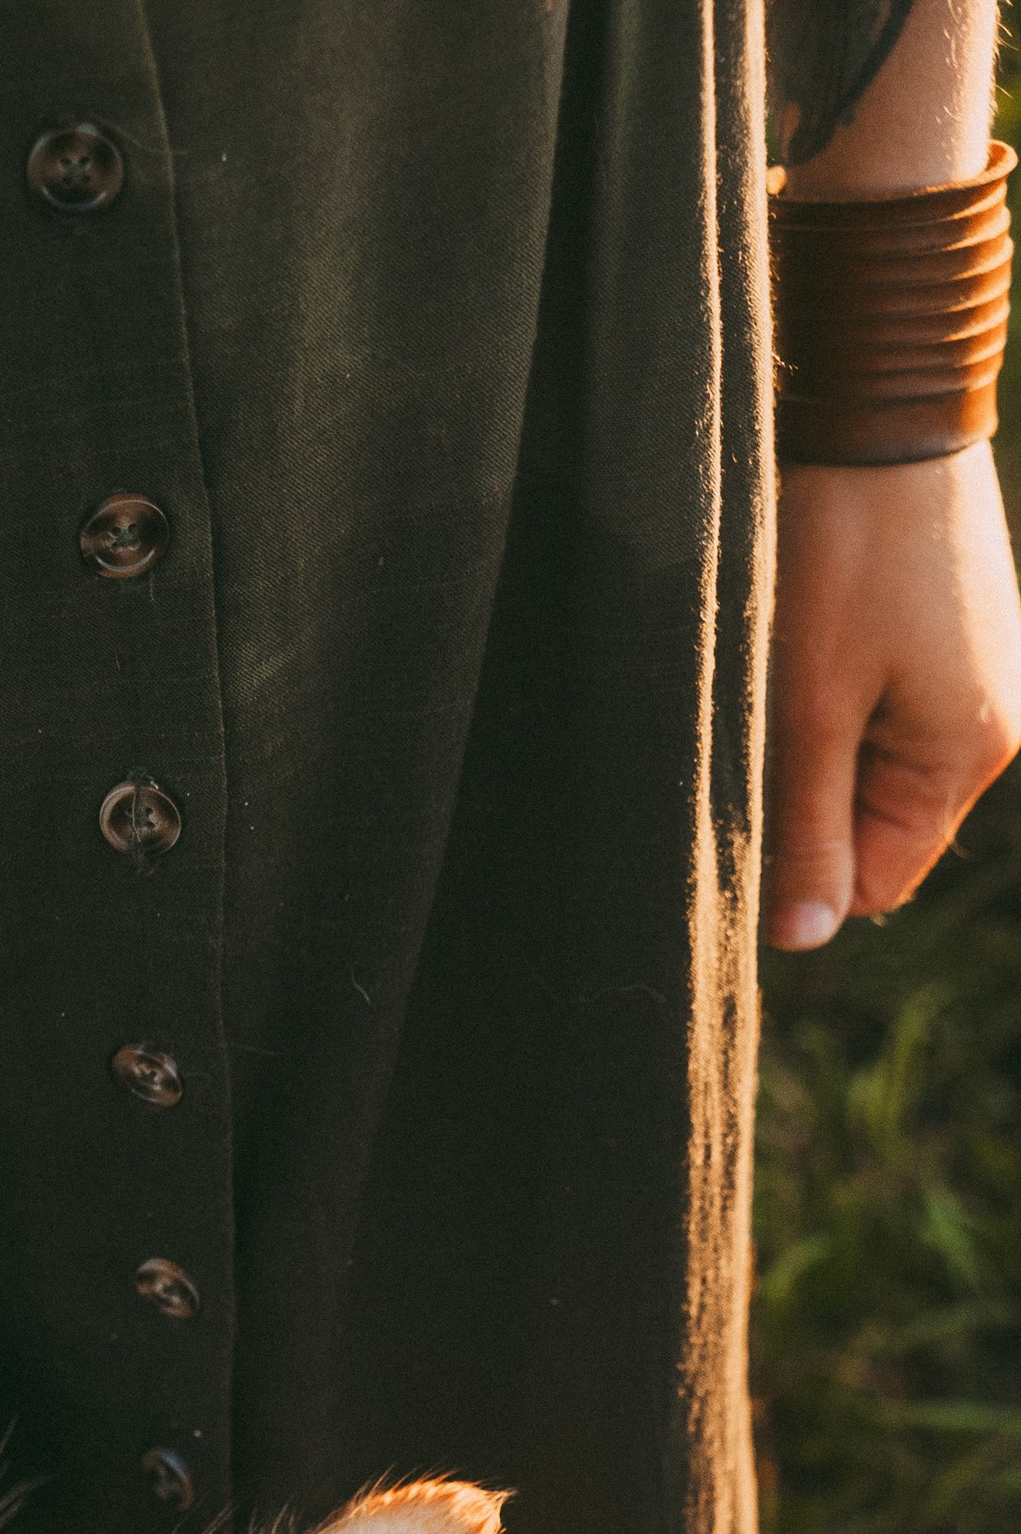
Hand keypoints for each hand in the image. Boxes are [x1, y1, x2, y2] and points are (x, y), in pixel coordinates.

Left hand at [764, 444, 1020, 948]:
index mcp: (968, 753)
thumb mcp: (809, 706)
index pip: (876, 880)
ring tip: (780, 672)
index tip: (742, 814)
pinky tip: (801, 637)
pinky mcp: (944, 628)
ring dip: (809, 742)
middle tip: (752, 732)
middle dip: (805, 801)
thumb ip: (809, 826)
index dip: (802, 870)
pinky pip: (877, 701)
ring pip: (866, 761)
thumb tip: (807, 938)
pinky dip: (828, 691)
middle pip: (872, 824)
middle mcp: (988, 722)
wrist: (880, 399)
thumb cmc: (842, 552)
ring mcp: (972, 671)